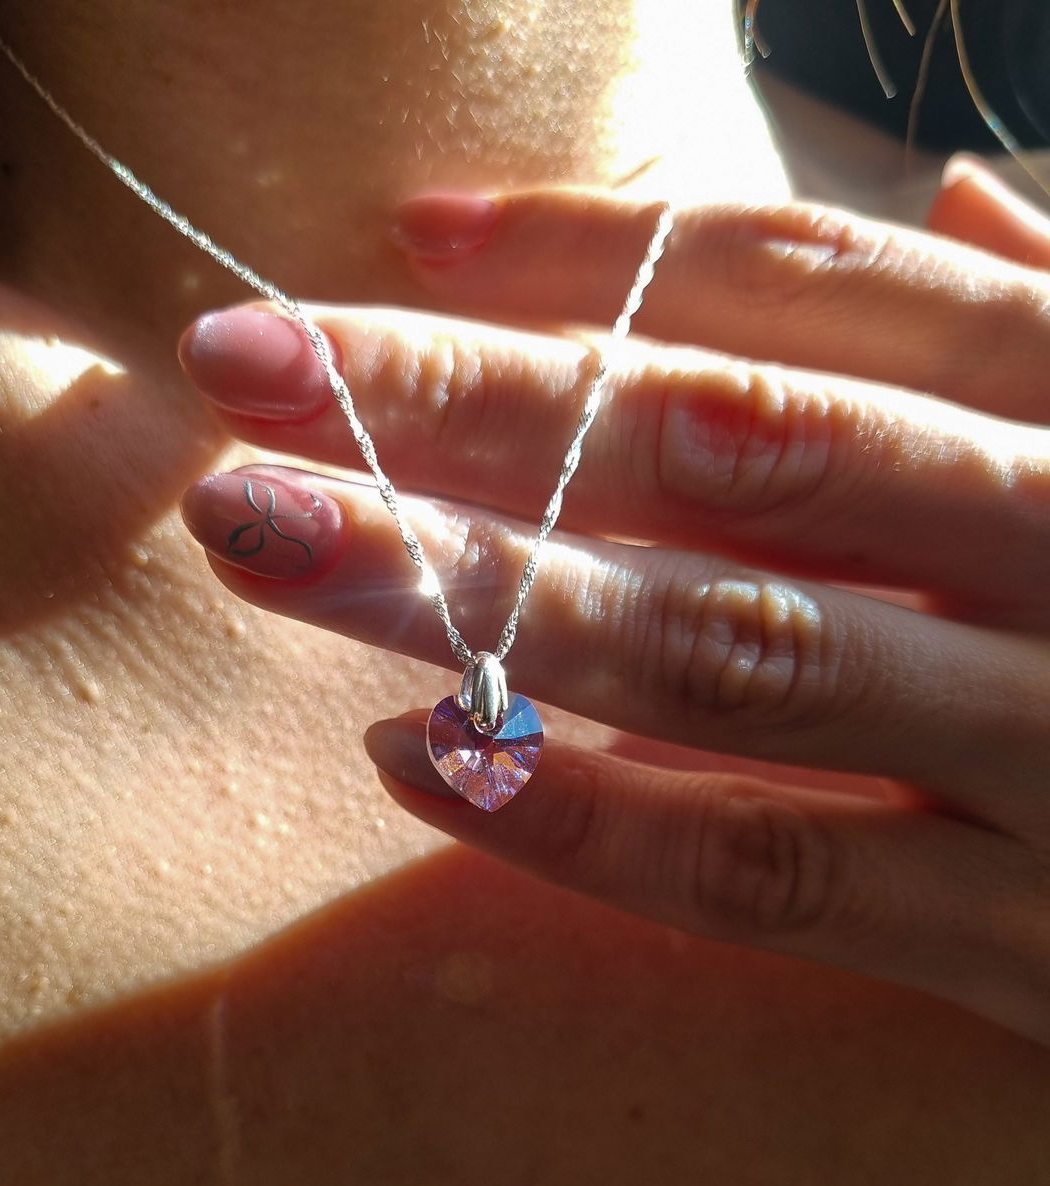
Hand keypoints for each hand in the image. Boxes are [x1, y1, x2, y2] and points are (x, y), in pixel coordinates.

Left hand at [176, 177, 1049, 1046]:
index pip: (806, 288)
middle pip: (723, 442)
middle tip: (239, 366)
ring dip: (473, 591)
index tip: (395, 244)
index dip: (587, 254)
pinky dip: (585, 824)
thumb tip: (973, 210)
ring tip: (267, 539)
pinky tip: (416, 760)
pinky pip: (770, 880)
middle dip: (471, 399)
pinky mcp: (1041, 953)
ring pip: (722, 652)